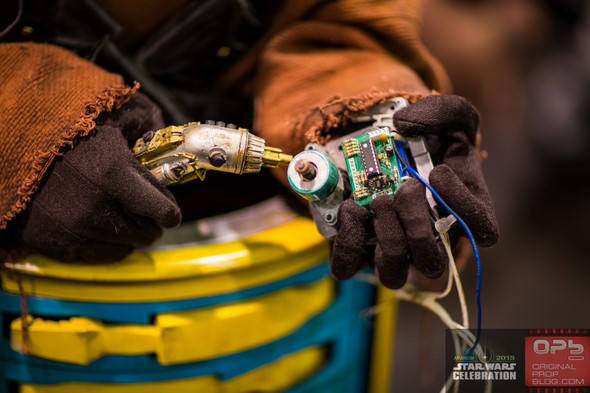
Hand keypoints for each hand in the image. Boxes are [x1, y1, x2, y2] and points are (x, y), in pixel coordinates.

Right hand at [11, 93, 181, 260]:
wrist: (12, 141)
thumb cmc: (71, 125)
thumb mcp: (118, 113)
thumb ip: (151, 125)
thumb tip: (173, 145)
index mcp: (115, 174)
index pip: (163, 211)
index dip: (170, 212)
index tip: (169, 211)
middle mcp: (96, 208)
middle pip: (145, 233)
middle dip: (151, 224)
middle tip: (147, 215)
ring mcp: (73, 229)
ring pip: (124, 248)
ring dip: (129, 236)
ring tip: (124, 220)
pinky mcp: (53, 243)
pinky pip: (97, 256)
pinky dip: (106, 246)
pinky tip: (103, 229)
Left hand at [330, 95, 498, 288]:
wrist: (389, 149)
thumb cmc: (428, 138)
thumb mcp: (448, 114)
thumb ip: (442, 110)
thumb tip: (406, 125)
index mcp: (461, 210)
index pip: (483, 232)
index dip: (464, 209)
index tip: (438, 172)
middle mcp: (431, 238)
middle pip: (433, 263)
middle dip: (417, 227)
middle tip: (406, 189)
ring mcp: (396, 247)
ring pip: (394, 273)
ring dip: (386, 238)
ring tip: (379, 201)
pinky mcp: (361, 247)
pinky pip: (351, 263)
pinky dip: (348, 238)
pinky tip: (351, 206)